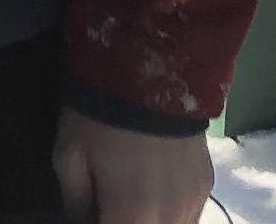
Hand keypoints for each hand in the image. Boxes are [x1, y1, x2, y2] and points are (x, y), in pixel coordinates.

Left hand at [51, 106, 215, 223]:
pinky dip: (172, 212)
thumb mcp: (69, 155)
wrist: (150, 67)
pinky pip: (190, 215)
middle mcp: (168, 219)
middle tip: (113, 200)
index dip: (104, 222)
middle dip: (128, 220)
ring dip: (152, 221)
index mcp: (131, 216)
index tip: (95, 209)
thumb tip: (83, 221)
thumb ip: (75, 202)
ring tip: (134, 197)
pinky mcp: (206, 183)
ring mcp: (193, 202)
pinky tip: (156, 191)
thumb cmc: (99, 114)